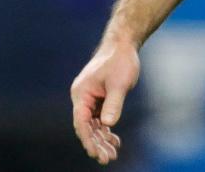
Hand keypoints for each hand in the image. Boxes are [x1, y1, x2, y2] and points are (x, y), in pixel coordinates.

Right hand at [70, 37, 140, 164]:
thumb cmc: (120, 61)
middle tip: (108, 159)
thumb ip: (114, 103)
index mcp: (81, 93)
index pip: (81, 121)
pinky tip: (114, 140)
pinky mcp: (99, 99)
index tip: (96, 153)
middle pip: (86, 126)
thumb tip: (108, 124)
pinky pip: (99, 119)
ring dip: (102, 139)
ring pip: (93, 125)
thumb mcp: (120, 83)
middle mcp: (82, 97)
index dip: (88, 139)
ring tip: (113, 154)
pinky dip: (106, 130)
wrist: (123, 45)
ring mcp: (90, 99)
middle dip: (96, 143)